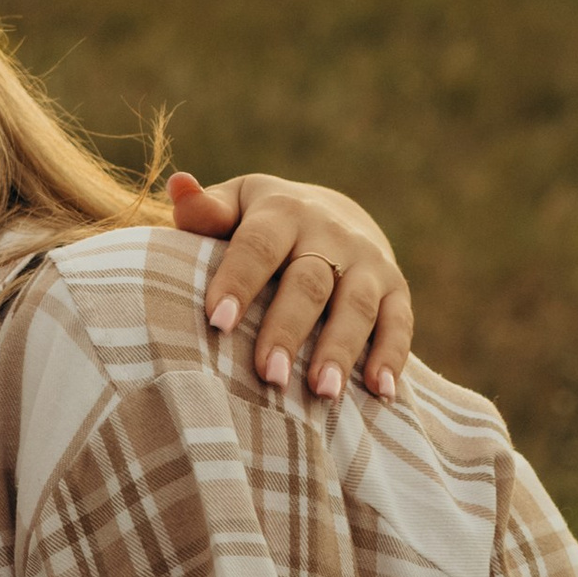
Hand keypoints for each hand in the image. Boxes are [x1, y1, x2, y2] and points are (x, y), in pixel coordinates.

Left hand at [165, 170, 412, 404]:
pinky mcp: (396, 287)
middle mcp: (330, 232)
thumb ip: (205, 210)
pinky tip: (380, 393)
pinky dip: (392, 357)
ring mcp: (367, 260)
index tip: (218, 322)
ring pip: (356, 306)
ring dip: (341, 350)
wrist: (333, 214)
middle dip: (288, 329)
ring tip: (323, 392)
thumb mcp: (235, 205)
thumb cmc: (262, 222)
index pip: (258, 246)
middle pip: (309, 282)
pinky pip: (399, 322)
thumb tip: (178, 184)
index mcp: (282, 211)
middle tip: (268, 374)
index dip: (239, 281)